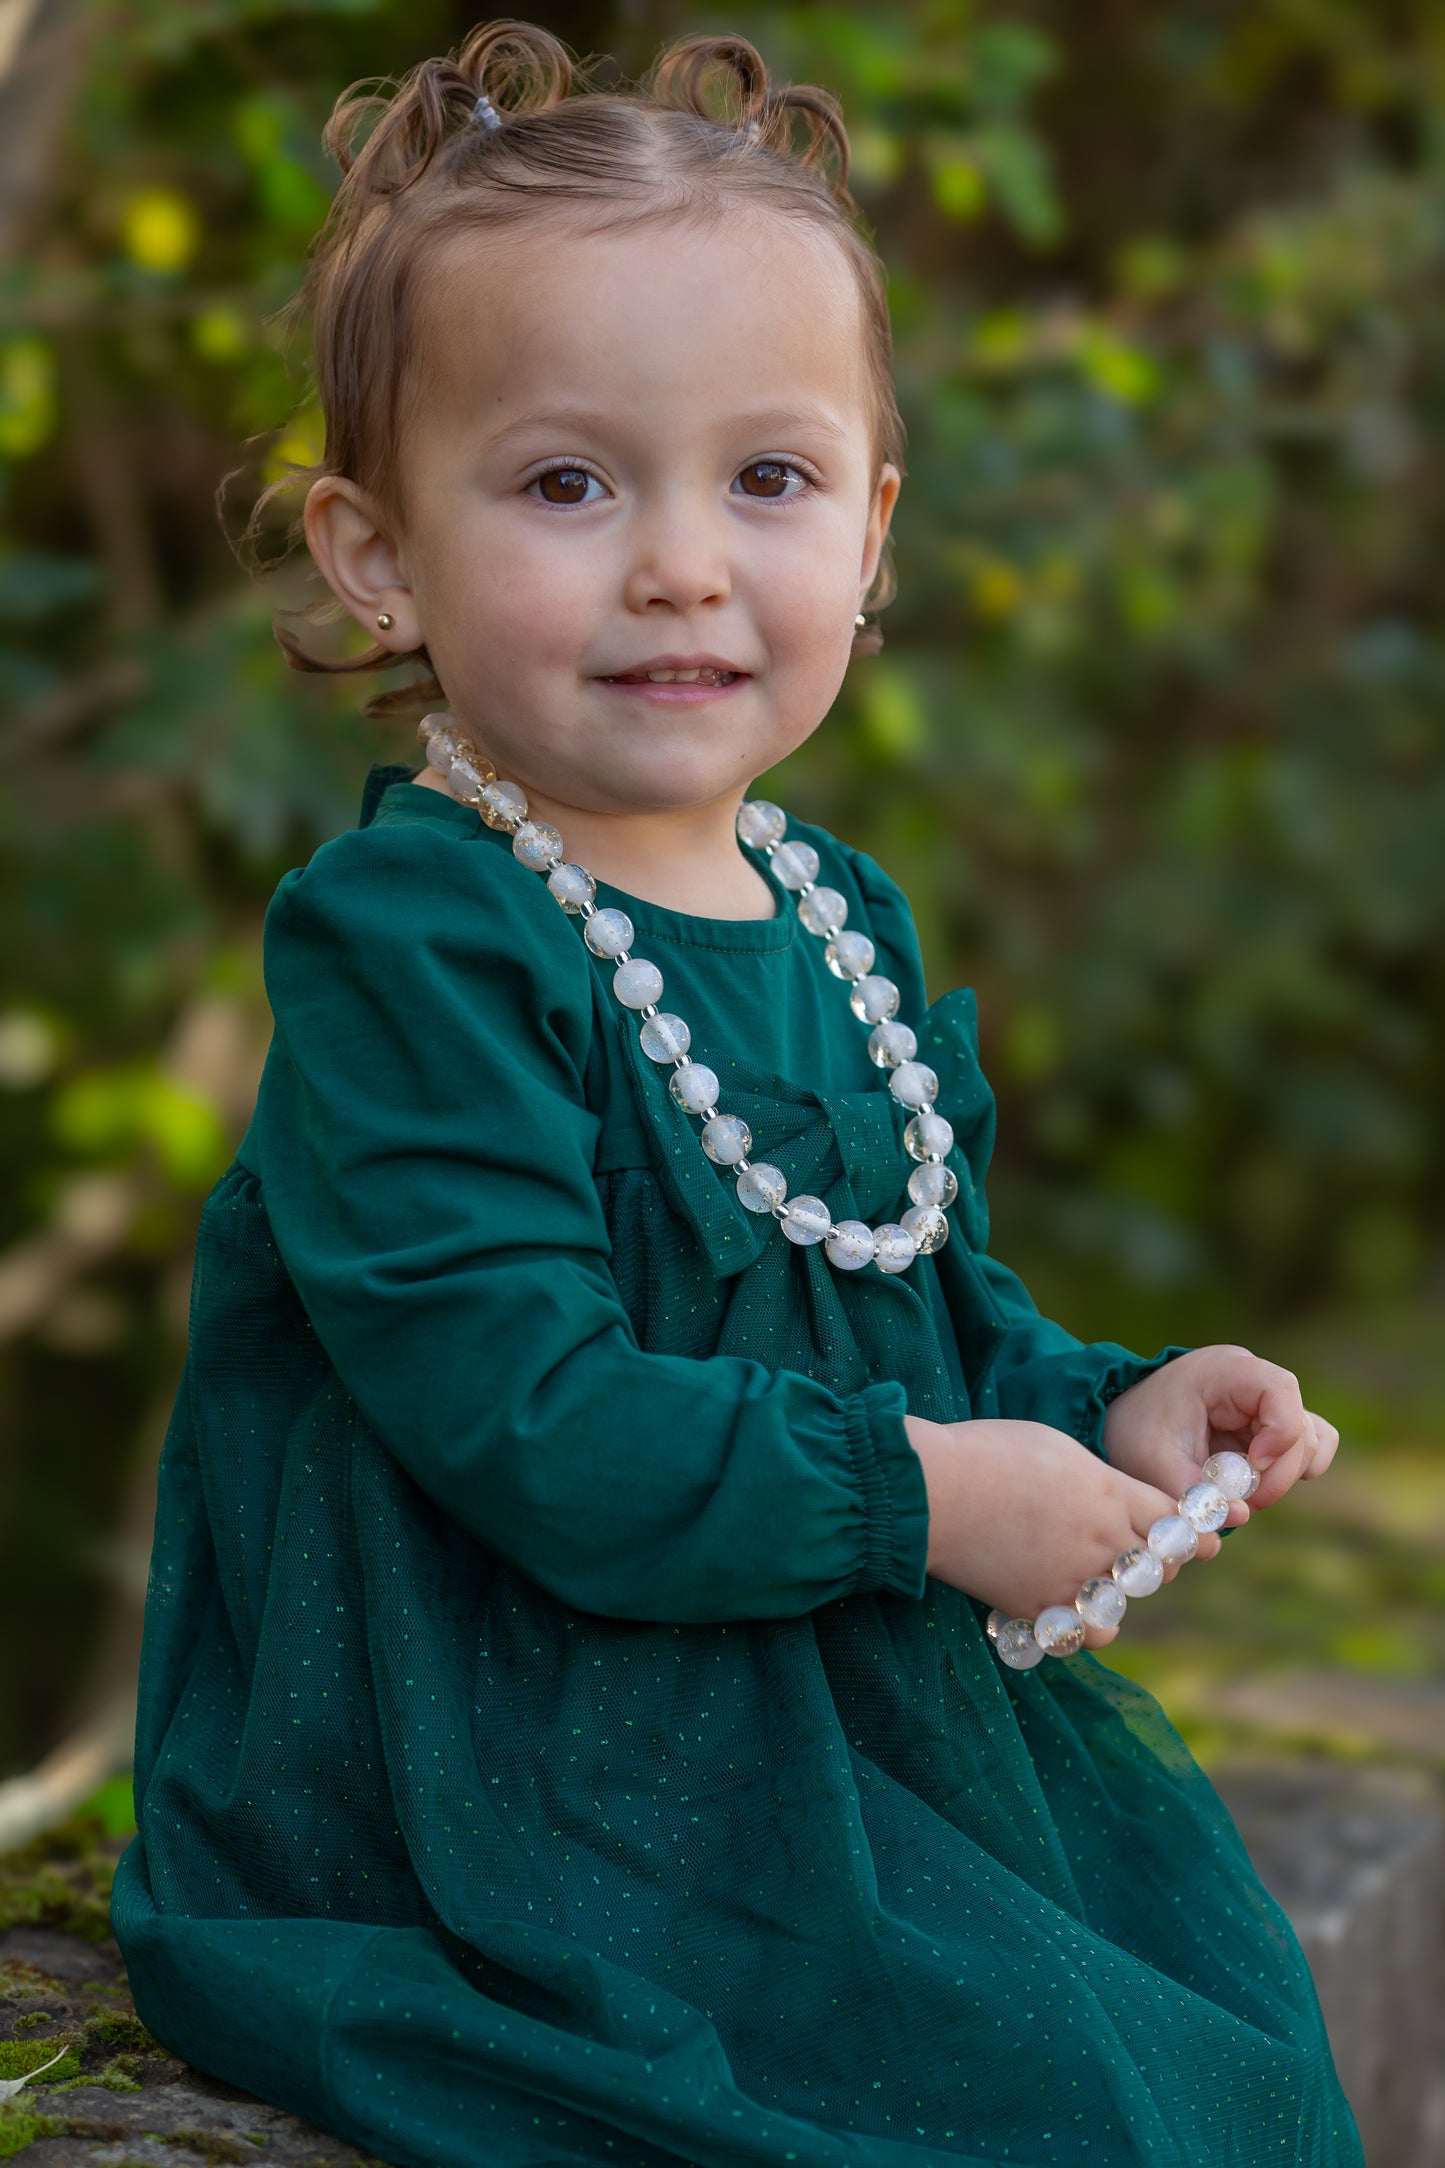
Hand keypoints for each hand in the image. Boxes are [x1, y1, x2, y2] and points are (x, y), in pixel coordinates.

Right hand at [904, 1415, 1200, 1648]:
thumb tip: (1112, 1494)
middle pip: (1159, 1566)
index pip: (1175, 1521)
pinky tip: (1068, 1607)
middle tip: (1128, 1553)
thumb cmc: (987, 1452)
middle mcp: (1102, 1538)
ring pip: (1125, 1605)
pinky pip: (1088, 1635)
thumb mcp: (1056, 1446)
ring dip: (1116, 1595)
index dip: (1177, 1527)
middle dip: (1151, 1561)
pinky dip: (1085, 1627)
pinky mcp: (1040, 1607)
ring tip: (1090, 1581)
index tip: (1169, 1530)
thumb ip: (1096, 1478)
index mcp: (1111, 1492)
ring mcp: (1073, 1577)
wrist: (932, 1489)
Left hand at [1102, 1345, 1339, 1524]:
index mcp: (1225, 1371)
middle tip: (1243, 1501)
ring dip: (1283, 1477)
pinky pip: (1306, 1448)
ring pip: (1309, 1441)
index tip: (1251, 1467)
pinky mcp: (1270, 1428)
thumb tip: (1241, 1516)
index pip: (1281, 1389)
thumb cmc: (1135, 1433)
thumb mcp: (1152, 1461)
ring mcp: (1266, 1405)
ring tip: (1242, 1495)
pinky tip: (1257, 1487)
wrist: (1123, 1426)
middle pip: (1300, 1426)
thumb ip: (1193, 1490)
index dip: (1279, 1432)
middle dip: (1277, 1473)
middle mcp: (1253, 1382)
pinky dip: (1289, 1472)